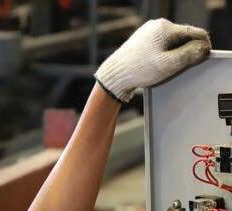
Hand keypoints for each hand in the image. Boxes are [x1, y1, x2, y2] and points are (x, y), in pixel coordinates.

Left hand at [95, 18, 210, 102]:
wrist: (113, 77)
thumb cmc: (138, 70)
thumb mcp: (168, 65)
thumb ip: (188, 55)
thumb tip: (204, 48)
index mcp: (165, 28)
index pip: (193, 32)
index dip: (202, 44)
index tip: (206, 55)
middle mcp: (157, 26)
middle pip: (182, 37)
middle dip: (187, 50)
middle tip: (186, 66)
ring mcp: (148, 33)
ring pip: (171, 42)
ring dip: (176, 54)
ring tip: (169, 68)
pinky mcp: (142, 41)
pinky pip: (160, 46)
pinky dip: (164, 55)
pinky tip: (159, 67)